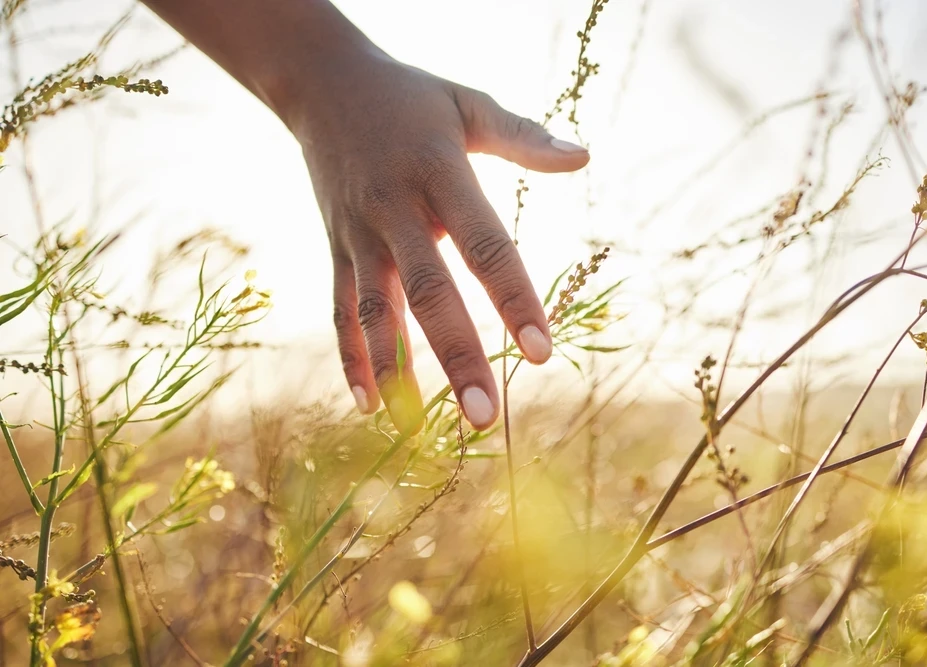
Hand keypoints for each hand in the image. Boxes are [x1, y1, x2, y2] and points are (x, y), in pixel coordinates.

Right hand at [288, 51, 588, 432]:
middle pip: (428, 292)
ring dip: (398, 371)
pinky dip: (353, 356)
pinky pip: (341, 309)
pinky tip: (369, 403)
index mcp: (438, 173)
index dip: (513, 298)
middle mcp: (394, 209)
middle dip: (456, 356)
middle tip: (483, 416)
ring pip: (377, 311)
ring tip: (415, 430)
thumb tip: (584, 155)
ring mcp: (358, 233)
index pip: (484, 244)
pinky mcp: (335, 248)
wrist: (319, 84)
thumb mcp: (467, 104)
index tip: (542, 353)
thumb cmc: (409, 97)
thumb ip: (524, 136)